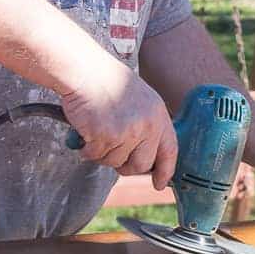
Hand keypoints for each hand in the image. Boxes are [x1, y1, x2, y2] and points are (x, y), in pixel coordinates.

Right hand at [61, 59, 176, 189]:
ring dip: (102, 153)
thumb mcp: (140, 100)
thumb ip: (147, 125)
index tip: (159, 184)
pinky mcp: (107, 136)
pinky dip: (87, 148)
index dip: (165, 171)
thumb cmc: (107, 83)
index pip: (169, 151)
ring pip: (115, 162)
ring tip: (96, 131)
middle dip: (125, 167)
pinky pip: (96, 156)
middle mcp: (147, 125)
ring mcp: (128, 132)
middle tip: (113, 156)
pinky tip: (85, 130)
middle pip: (141, 165)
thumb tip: (147, 158)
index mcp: (159, 116)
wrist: (85, 70)